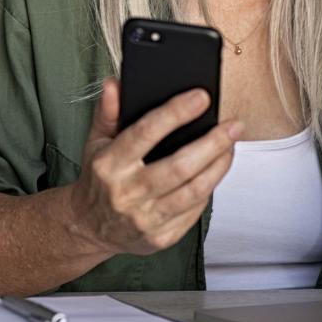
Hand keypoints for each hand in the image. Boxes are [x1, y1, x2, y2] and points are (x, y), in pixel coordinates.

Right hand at [65, 79, 240, 256]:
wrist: (89, 227)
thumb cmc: (98, 180)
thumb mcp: (95, 142)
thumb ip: (108, 112)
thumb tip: (115, 85)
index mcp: (109, 165)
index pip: (145, 133)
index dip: (176, 113)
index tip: (201, 98)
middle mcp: (127, 193)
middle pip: (180, 166)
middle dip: (213, 143)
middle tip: (232, 126)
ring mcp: (144, 218)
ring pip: (194, 190)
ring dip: (219, 166)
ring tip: (230, 146)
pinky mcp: (160, 237)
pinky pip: (194, 211)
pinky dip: (209, 189)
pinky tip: (214, 173)